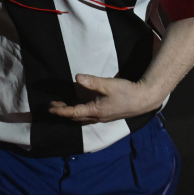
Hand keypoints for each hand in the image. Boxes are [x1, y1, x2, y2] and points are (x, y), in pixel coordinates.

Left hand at [48, 74, 163, 123]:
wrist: (144, 100)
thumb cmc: (127, 92)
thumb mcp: (109, 85)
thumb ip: (92, 82)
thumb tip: (77, 77)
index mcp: (96, 111)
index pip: (73, 112)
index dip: (61, 110)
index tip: (50, 108)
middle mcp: (97, 117)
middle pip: (75, 117)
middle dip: (63, 112)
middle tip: (51, 106)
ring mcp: (102, 117)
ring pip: (82, 117)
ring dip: (71, 112)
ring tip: (62, 105)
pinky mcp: (106, 114)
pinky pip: (88, 116)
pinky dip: (80, 112)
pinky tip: (79, 105)